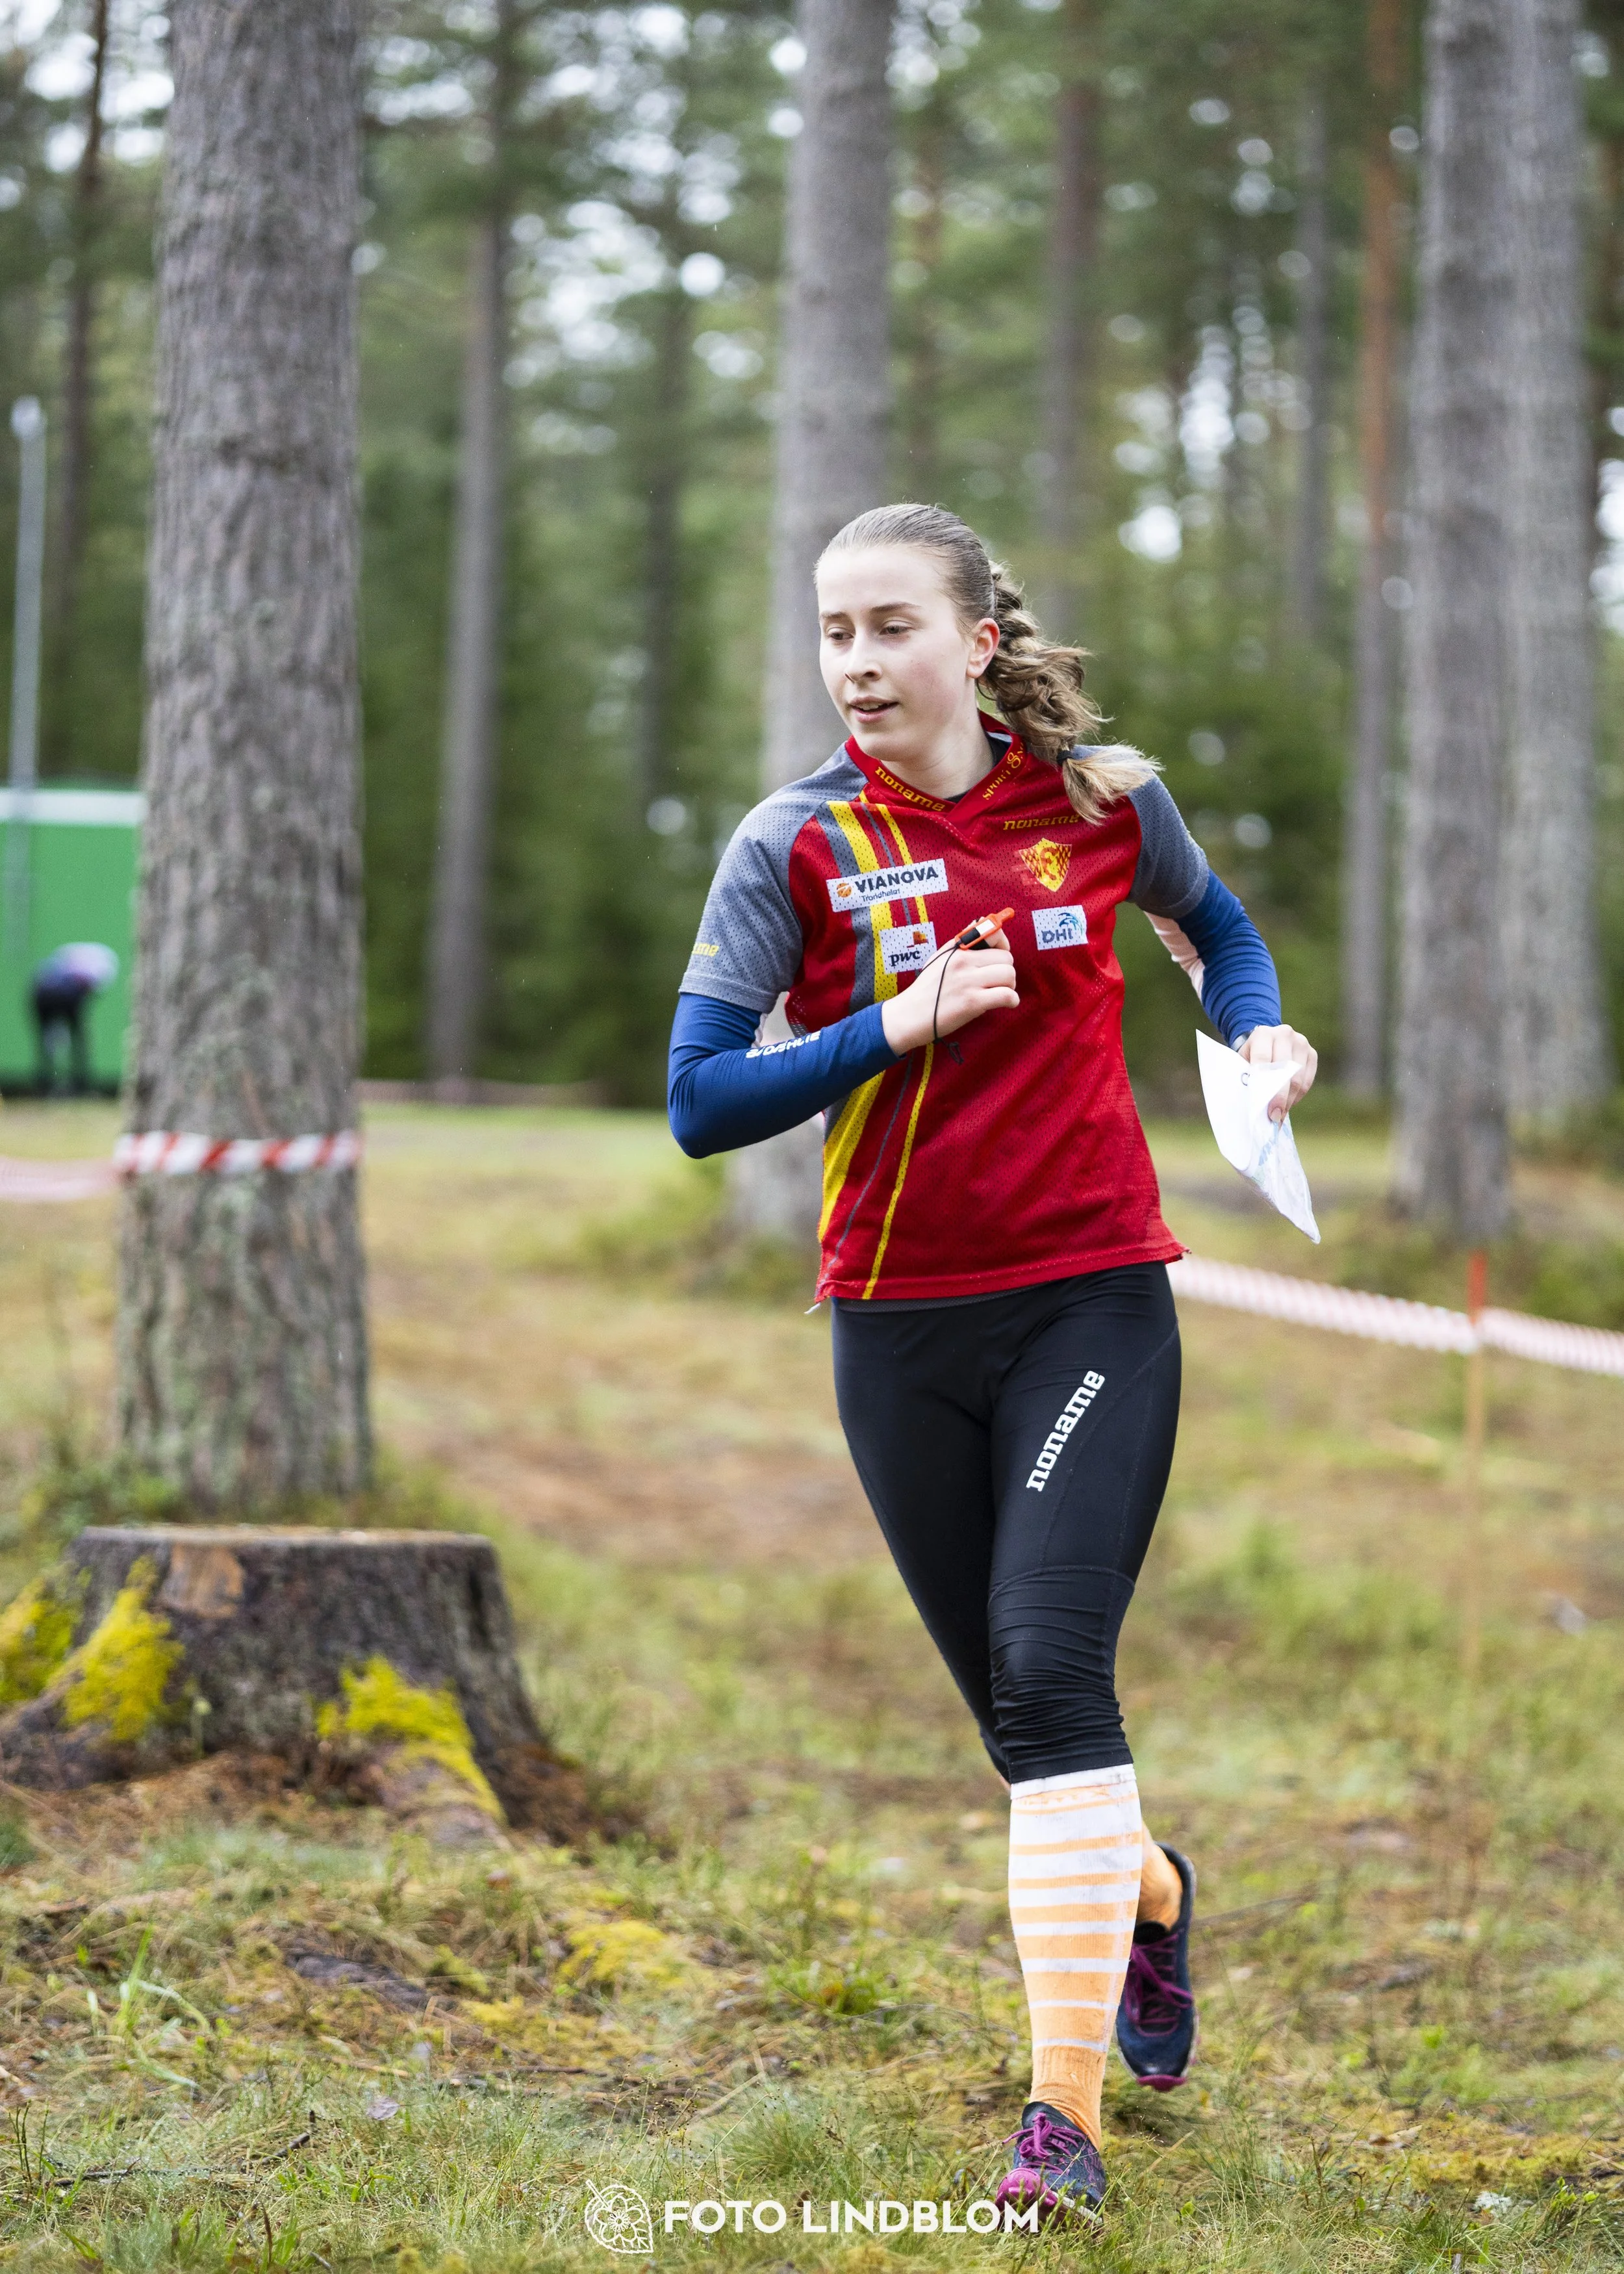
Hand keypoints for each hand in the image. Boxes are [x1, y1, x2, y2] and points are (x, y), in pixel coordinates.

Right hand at [881, 926, 1018, 1054]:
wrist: (909, 1015)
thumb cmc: (926, 988)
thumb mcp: (940, 958)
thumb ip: (961, 941)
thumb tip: (980, 921)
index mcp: (958, 950)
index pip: (995, 934)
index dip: (1004, 946)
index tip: (1000, 957)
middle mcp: (964, 962)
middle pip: (1007, 958)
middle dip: (1007, 971)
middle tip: (998, 982)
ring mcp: (968, 982)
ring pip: (1009, 975)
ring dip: (1010, 986)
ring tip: (999, 993)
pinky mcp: (972, 1002)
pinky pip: (1007, 995)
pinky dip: (1012, 1000)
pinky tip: (1006, 1003)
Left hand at [1237, 1024, 1317, 1120]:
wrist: (1264, 1040)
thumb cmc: (1249, 1056)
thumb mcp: (1242, 1062)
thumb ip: (1247, 1079)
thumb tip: (1256, 1109)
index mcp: (1262, 1034)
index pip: (1264, 1060)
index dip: (1264, 1085)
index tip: (1265, 1107)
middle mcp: (1284, 1034)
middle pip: (1285, 1070)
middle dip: (1280, 1097)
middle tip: (1275, 1117)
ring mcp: (1301, 1043)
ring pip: (1298, 1077)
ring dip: (1289, 1099)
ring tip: (1280, 1115)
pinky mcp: (1312, 1053)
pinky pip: (1308, 1080)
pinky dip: (1298, 1095)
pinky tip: (1288, 1104)